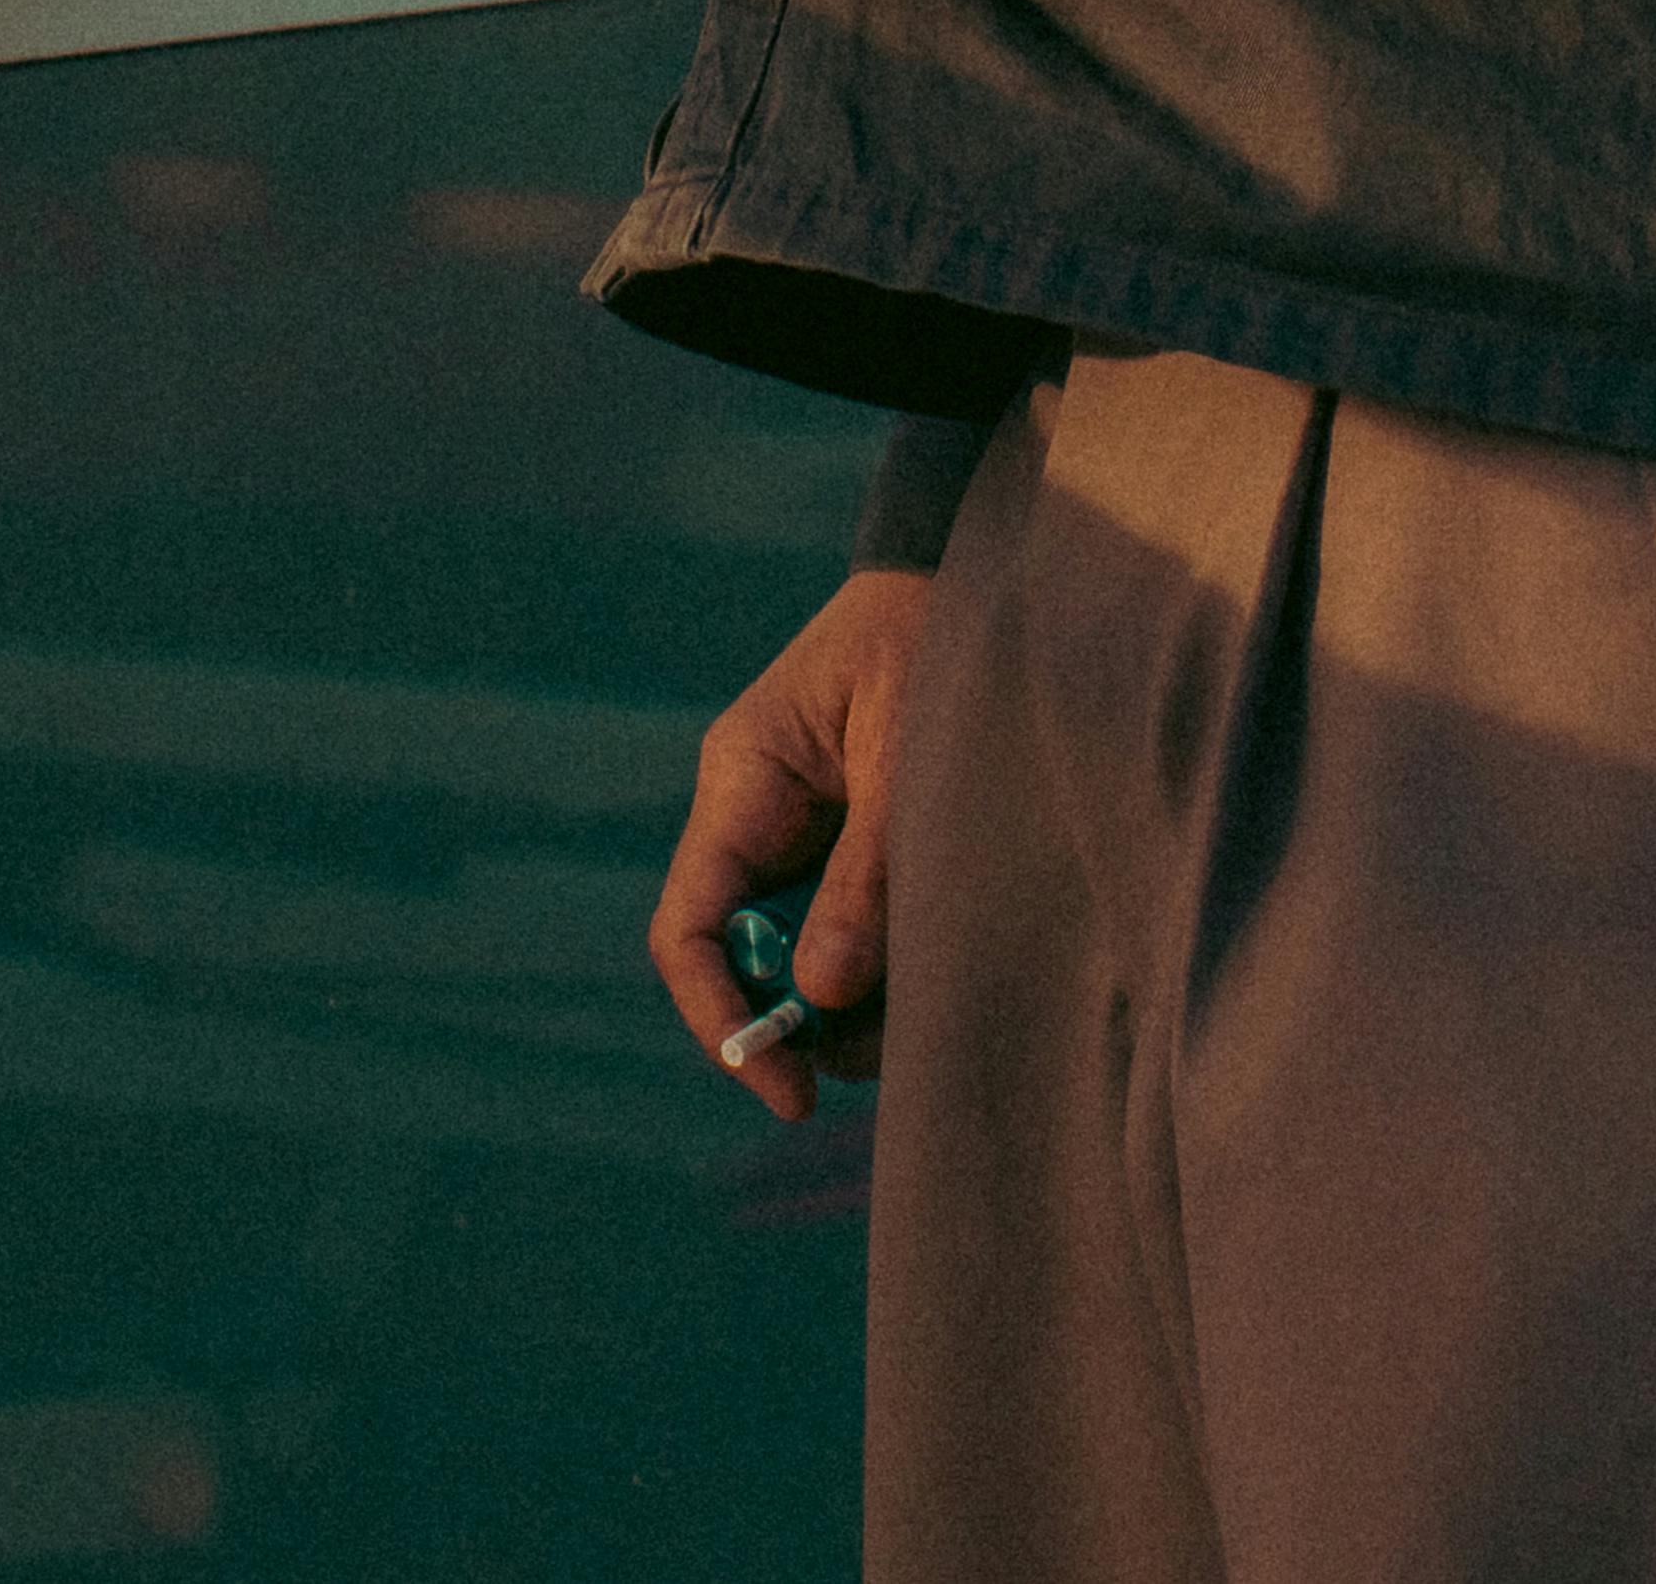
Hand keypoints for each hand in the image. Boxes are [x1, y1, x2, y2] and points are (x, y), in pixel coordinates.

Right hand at [654, 565, 922, 1122]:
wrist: (966, 570)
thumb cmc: (929, 636)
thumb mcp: (905, 752)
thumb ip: (866, 873)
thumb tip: (822, 995)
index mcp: (742, 780)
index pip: (689, 930)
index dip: (721, 1019)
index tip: (785, 1085)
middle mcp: (754, 815)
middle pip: (740, 959)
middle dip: (796, 1022)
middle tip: (878, 1058)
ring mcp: (798, 832)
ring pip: (794, 955)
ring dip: (844, 1003)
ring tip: (921, 1015)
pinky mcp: (846, 843)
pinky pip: (841, 928)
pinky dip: (877, 966)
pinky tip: (928, 969)